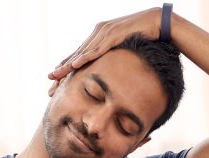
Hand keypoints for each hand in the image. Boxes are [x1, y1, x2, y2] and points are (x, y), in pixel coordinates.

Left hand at [47, 7, 162, 96]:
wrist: (158, 21)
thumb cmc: (143, 35)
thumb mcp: (123, 49)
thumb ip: (112, 56)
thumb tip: (107, 72)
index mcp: (98, 36)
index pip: (79, 55)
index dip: (66, 68)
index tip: (54, 82)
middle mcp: (98, 33)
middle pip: (76, 55)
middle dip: (62, 70)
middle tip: (49, 84)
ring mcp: (105, 33)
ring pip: (83, 53)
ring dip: (68, 66)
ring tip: (56, 76)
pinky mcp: (114, 35)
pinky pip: (97, 49)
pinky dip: (85, 57)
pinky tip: (75, 65)